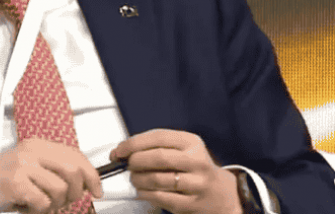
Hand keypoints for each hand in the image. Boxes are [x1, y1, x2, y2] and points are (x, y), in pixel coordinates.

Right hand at [0, 137, 102, 213]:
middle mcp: (31, 150)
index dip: (92, 175)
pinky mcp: (15, 182)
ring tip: (35, 205)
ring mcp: (23, 165)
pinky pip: (43, 203)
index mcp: (36, 144)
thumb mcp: (26, 169)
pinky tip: (23, 207)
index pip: (76, 155)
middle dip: (76, 193)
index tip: (97, 190)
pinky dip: (36, 212)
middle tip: (62, 203)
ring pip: (61, 191)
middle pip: (75, 171)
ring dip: (53, 206)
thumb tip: (86, 182)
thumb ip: (52, 170)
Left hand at [110, 129, 241, 213]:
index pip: (158, 137)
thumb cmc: (192, 168)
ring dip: (137, 179)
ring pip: (157, 179)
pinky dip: (144, 193)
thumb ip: (153, 146)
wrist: (220, 194)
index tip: (120, 150)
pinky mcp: (192, 203)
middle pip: (157, 157)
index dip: (134, 143)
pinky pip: (160, 197)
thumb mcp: (181, 149)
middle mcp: (197, 162)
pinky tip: (143, 190)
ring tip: (135, 178)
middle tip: (128, 165)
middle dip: (135, 161)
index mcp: (192, 143)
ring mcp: (196, 184)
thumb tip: (120, 151)